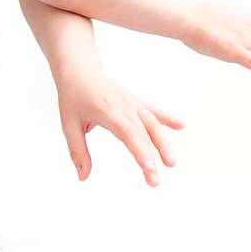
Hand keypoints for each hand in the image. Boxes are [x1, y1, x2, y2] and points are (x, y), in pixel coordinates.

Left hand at [56, 65, 183, 186]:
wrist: (79, 70)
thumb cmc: (73, 97)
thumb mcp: (69, 125)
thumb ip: (78, 151)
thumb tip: (83, 177)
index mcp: (107, 111)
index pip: (128, 133)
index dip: (140, 151)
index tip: (149, 169)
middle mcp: (123, 106)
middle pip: (142, 133)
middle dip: (151, 157)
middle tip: (155, 181)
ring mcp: (131, 103)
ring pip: (152, 123)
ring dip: (163, 143)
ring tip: (171, 163)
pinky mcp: (135, 102)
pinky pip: (153, 111)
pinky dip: (167, 118)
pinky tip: (181, 126)